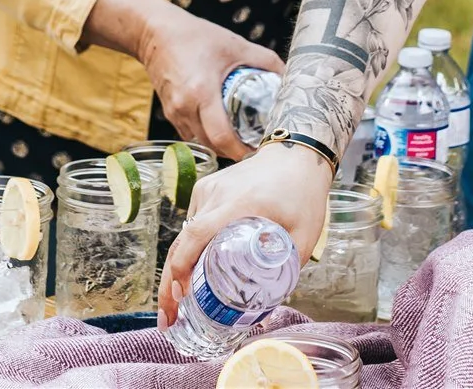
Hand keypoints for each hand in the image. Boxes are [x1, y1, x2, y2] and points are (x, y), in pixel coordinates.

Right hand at [135, 4, 283, 159]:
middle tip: (254, 146)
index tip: (258, 151)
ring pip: (200, 141)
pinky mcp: (169, 112)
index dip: (240, 150)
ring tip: (240, 138)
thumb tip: (289, 77)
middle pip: (212, 144)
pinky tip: (220, 126)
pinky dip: (206, 134)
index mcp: (202, 92)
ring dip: (219, 144)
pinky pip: (190, 133)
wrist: (156, 33)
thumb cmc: (196, 37)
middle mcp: (185, 107)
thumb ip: (265, 61)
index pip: (221, 136)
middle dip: (233, 150)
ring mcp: (174, 112)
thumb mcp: (236, 45)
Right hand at [156, 141, 330, 326]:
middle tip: (168, 318)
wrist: (298, 154)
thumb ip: (288, 270)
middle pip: (181, 242)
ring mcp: (208, 190)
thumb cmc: (304, 194)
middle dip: (169, 283)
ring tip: (178, 303)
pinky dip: (189, 249)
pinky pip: (193, 223)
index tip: (179, 298)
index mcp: (240, 204)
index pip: (198, 236)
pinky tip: (192, 272)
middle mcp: (216, 195)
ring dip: (177, 269)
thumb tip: (267, 310)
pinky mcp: (207, 188)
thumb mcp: (304, 236)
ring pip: (185, 235)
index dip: (182, 269)